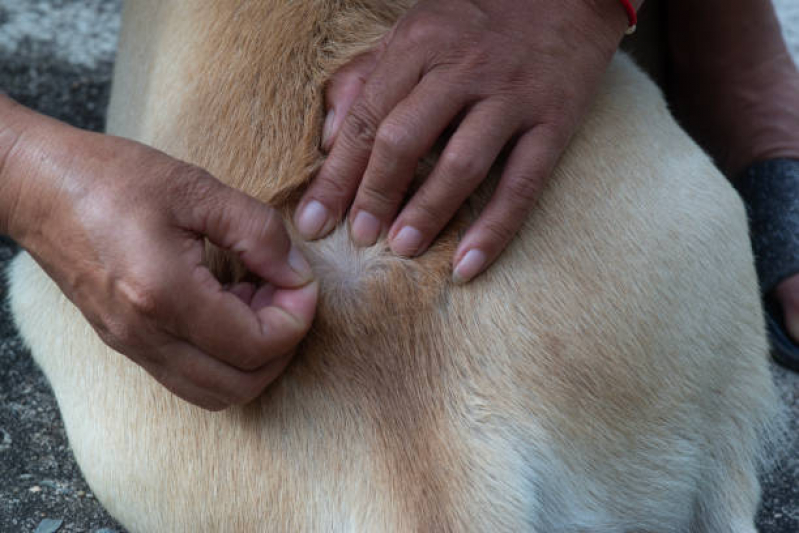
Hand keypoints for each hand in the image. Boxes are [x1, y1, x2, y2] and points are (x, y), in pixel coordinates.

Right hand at [1, 108, 317, 409]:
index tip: (302, 280)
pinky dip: (224, 356)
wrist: (39, 187)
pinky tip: (228, 306)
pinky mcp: (127, 343)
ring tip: (258, 300)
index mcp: (164, 295)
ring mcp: (132, 346)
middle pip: (242, 385)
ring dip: (253, 357)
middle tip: (286, 295)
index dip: (297, 318)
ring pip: (216, 392)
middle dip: (282, 346)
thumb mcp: (196, 188)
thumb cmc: (112, 178)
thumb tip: (297, 273)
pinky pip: (190, 377)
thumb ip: (258, 232)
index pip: (256, 345)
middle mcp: (146, 336)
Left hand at [295, 0, 628, 281]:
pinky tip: (468, 264)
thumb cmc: (478, 19)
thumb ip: (366, 78)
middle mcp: (462, 69)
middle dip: (374, 194)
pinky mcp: (553, 122)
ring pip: (460, 165)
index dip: (336, 175)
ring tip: (402, 249)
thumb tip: (326, 137)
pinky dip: (494, 229)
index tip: (312, 221)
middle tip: (357, 238)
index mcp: (419, 44)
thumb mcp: (415, 30)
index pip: (365, 118)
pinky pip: (521, 185)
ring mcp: (511, 97)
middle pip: (404, 141)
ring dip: (427, 212)